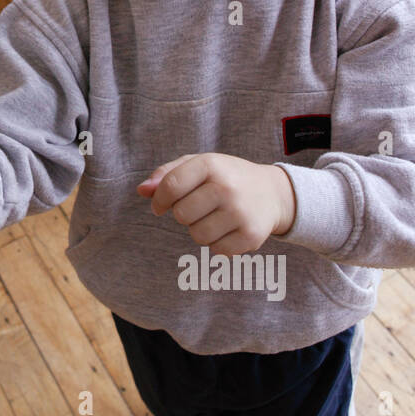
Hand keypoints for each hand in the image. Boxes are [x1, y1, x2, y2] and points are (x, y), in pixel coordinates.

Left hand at [136, 153, 295, 255]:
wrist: (272, 193)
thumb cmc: (225, 177)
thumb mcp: (198, 165)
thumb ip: (166, 174)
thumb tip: (142, 190)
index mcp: (211, 164)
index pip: (170, 186)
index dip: (159, 200)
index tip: (160, 206)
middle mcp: (227, 187)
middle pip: (181, 215)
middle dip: (184, 214)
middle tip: (200, 207)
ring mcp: (240, 212)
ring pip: (197, 235)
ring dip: (200, 230)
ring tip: (216, 217)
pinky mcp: (251, 236)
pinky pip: (216, 250)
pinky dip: (217, 243)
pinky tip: (229, 229)